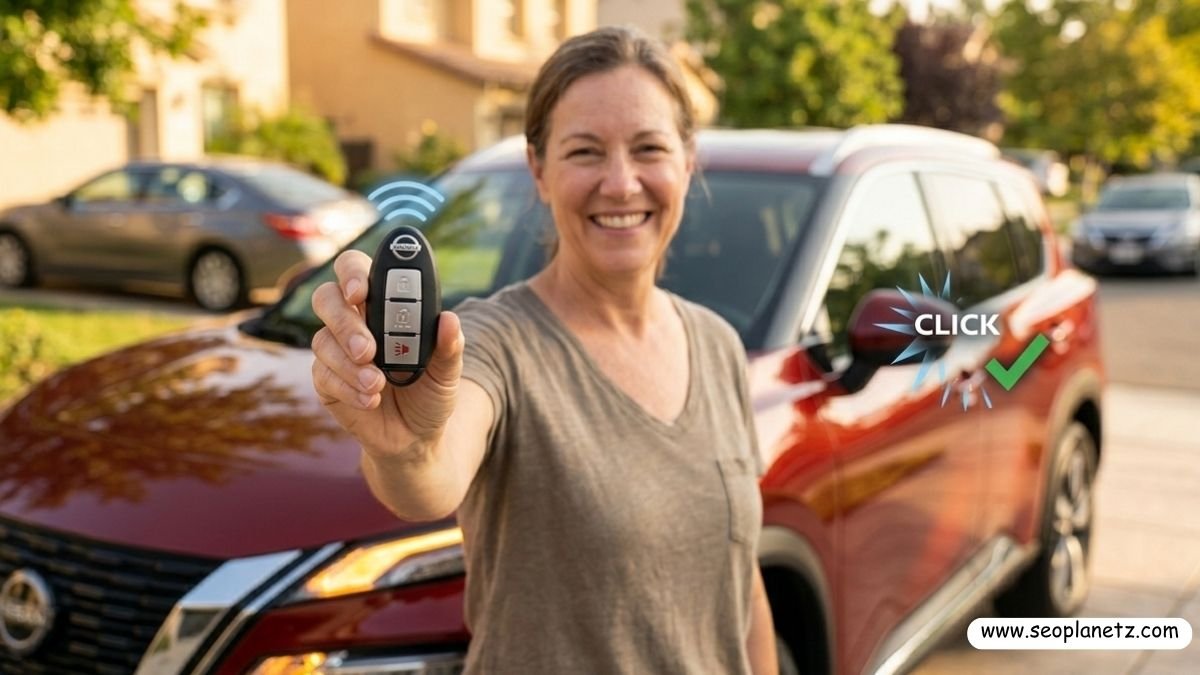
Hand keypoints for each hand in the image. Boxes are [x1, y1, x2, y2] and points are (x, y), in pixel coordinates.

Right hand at [310, 250, 463, 459]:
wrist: (415, 437)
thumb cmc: (430, 392)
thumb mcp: (447, 372)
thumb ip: (449, 346)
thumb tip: (449, 320)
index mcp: (382, 305)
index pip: (356, 269)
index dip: (352, 272)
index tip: (360, 291)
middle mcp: (353, 321)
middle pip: (326, 297)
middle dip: (343, 320)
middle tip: (367, 348)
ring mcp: (336, 350)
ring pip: (322, 339)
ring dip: (349, 364)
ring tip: (378, 384)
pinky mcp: (326, 380)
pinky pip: (323, 375)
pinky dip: (348, 387)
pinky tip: (370, 399)